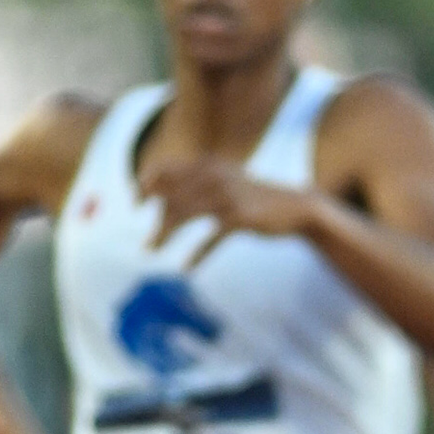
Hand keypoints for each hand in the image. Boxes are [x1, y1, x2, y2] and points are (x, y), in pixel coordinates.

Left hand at [139, 159, 321, 268]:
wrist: (297, 207)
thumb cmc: (254, 197)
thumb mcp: (224, 183)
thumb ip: (193, 186)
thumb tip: (156, 198)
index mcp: (209, 165)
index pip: (165, 170)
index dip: (146, 185)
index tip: (136, 204)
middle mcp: (215, 176)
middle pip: (171, 197)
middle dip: (156, 221)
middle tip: (148, 245)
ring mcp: (228, 197)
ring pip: (183, 215)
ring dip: (164, 235)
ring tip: (152, 251)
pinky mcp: (241, 218)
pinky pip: (210, 238)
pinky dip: (197, 254)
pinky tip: (187, 268)